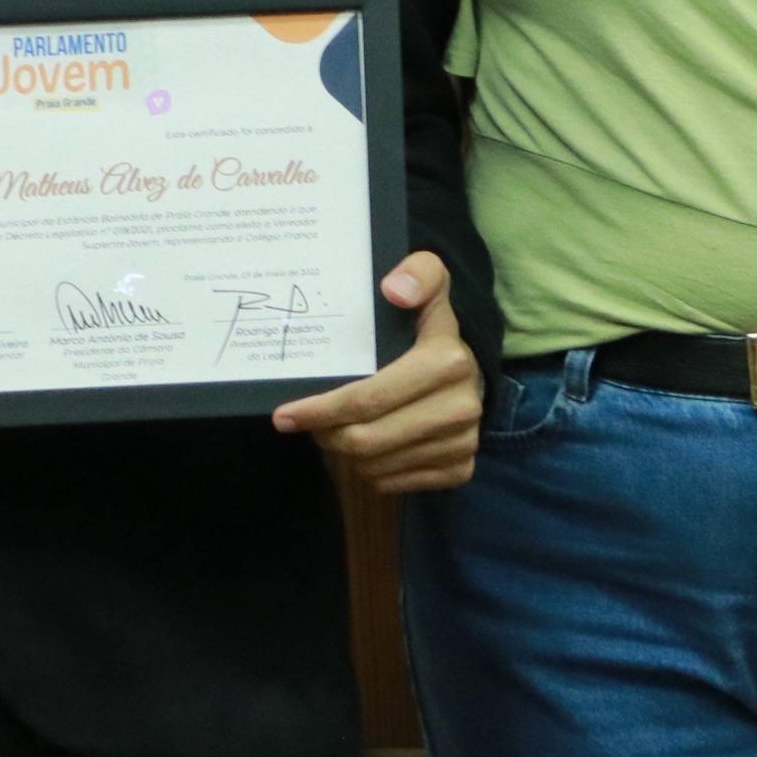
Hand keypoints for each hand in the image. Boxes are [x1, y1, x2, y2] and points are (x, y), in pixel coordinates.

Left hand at [272, 250, 481, 493]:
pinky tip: (369, 445)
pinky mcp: (460, 470)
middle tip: (307, 422)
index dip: (320, 409)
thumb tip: (394, 289)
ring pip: (374, 466)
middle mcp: (462, 408)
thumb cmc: (429, 325)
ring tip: (339, 429)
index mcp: (448, 362)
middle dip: (326, 433)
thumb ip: (416, 272)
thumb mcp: (427, 282)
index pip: (368, 398)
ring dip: (345, 452)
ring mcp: (463, 443)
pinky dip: (370, 469)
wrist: (472, 367)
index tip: (284, 414)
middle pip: (366, 439)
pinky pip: (392, 483)